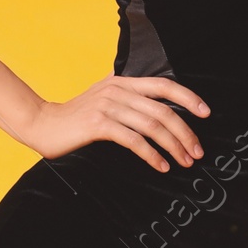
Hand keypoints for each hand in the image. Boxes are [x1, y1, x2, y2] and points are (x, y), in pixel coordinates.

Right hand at [21, 73, 210, 173]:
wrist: (42, 123)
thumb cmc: (75, 118)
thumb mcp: (104, 100)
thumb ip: (127, 100)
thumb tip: (158, 112)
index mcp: (122, 81)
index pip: (163, 84)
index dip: (188, 98)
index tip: (206, 113)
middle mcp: (118, 90)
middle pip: (163, 110)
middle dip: (185, 133)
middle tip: (197, 151)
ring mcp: (108, 106)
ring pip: (152, 126)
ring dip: (173, 146)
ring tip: (184, 161)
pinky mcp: (99, 124)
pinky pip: (134, 141)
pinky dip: (152, 155)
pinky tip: (161, 166)